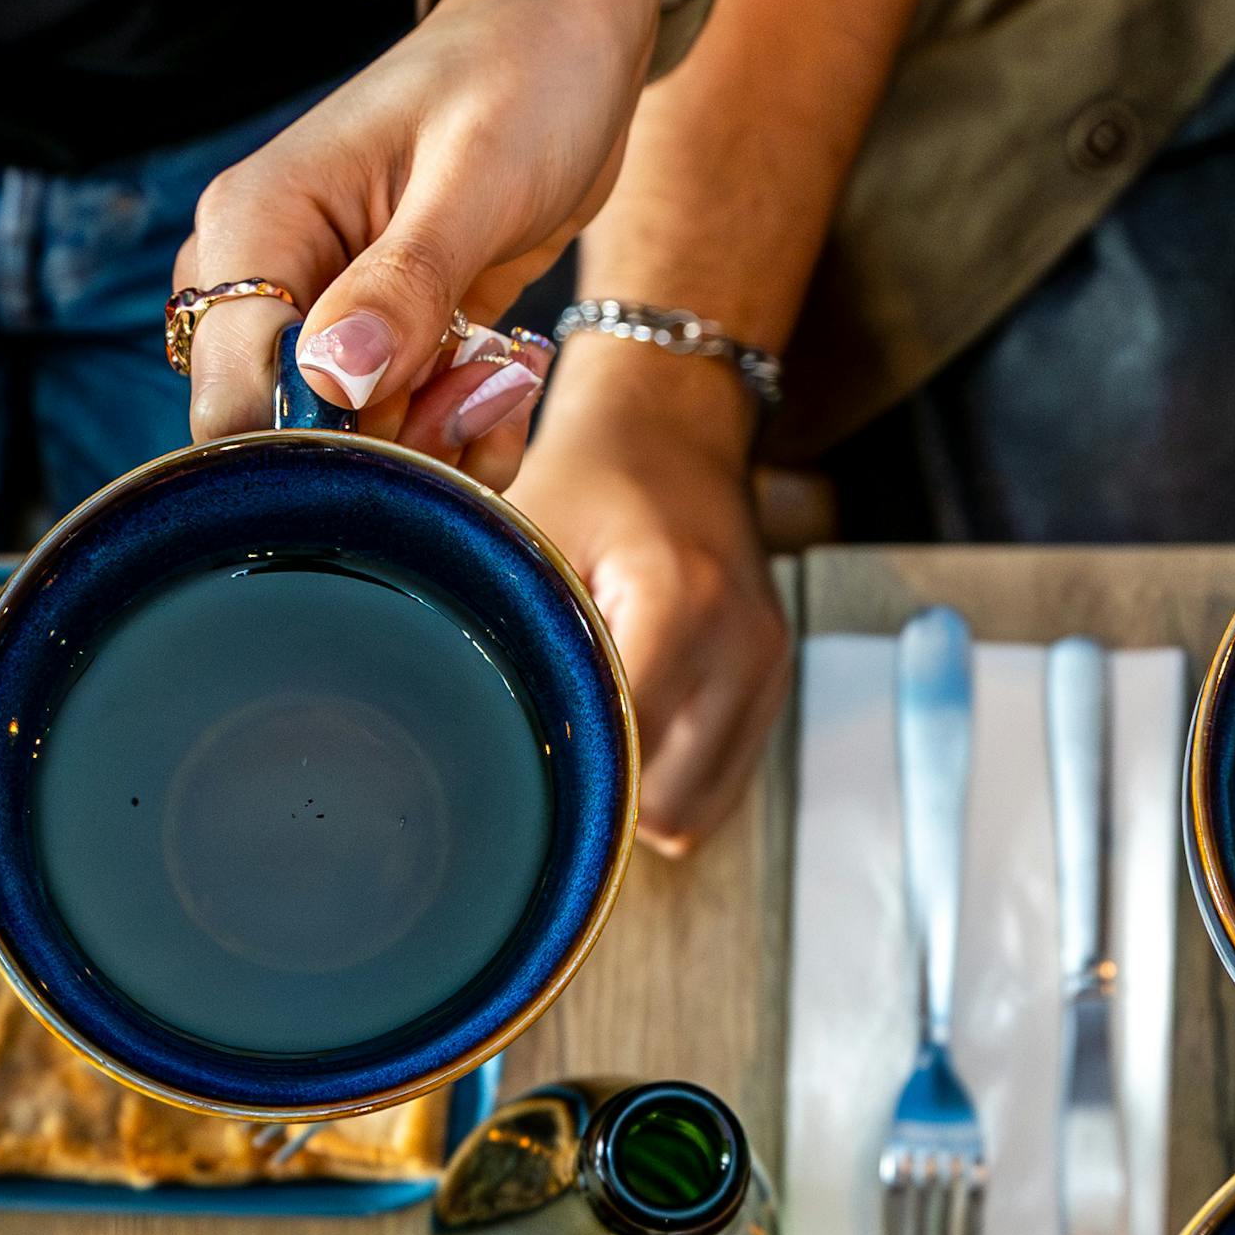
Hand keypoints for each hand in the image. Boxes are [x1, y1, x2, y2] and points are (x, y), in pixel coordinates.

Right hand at [178, 0, 702, 469]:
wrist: (572, 37)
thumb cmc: (523, 76)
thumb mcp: (475, 179)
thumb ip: (404, 287)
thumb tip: (334, 381)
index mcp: (254, 229)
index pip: (232, 400)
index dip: (318, 449)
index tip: (418, 419)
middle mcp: (271, 281)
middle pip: (292, 441)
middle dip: (400, 440)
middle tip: (487, 375)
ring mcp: (323, 315)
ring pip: (355, 447)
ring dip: (445, 433)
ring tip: (507, 364)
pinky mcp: (381, 339)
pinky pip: (403, 431)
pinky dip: (463, 427)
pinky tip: (508, 374)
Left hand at [504, 341, 788, 850]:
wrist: (675, 422)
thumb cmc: (592, 472)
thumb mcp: (528, 531)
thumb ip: (511, 628)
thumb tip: (461, 736)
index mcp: (678, 599)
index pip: (626, 751)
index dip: (566, 775)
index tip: (515, 766)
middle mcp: (741, 641)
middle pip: (667, 804)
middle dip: (604, 796)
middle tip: (548, 752)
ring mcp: (767, 665)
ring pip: (700, 811)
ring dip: (641, 798)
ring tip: (593, 735)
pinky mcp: (773, 680)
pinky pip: (723, 783)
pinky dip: (674, 779)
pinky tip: (631, 730)